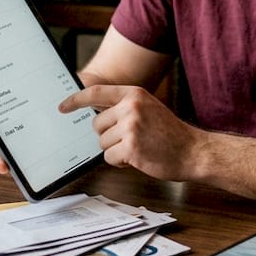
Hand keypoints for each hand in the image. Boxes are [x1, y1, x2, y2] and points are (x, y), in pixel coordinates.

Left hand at [59, 84, 198, 181]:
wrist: (193, 151)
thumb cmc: (170, 134)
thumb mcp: (148, 109)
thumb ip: (124, 107)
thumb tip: (96, 113)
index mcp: (134, 94)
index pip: (96, 92)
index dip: (76, 100)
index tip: (63, 107)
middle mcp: (131, 107)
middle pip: (96, 125)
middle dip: (108, 136)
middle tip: (131, 139)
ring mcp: (131, 127)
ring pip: (102, 143)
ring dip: (116, 150)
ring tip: (138, 148)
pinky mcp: (131, 147)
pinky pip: (109, 157)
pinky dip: (120, 162)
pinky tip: (138, 158)